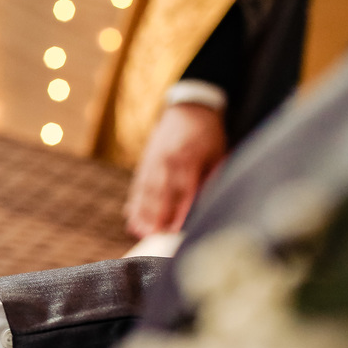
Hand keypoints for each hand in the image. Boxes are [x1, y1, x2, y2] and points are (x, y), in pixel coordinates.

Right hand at [124, 102, 225, 237]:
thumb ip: (211, 177)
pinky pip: (137, 188)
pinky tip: (131, 220)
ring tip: (140, 233)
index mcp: (186, 158)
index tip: (177, 231)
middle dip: (156, 217)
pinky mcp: (144, 164)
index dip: (180, 212)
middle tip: (153, 238)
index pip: (183, 191)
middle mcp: (165, 161)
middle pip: (159, 194)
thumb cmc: (208, 135)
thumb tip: (208, 204)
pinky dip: (134, 205)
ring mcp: (152, 162)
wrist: (189, 109)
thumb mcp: (217, 153)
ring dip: (142, 214)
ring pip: (145, 193)